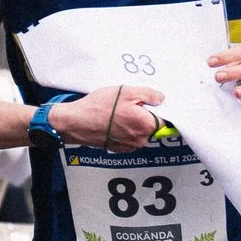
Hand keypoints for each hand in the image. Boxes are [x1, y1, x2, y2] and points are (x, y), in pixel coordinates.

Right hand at [47, 87, 165, 150]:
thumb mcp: (126, 92)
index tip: (148, 103)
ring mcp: (130, 146)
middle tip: (128, 104)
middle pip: (151, 125)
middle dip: (143, 115)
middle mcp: (141, 139)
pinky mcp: (119, 148)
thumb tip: (161, 99)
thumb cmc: (99, 107)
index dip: (156, 109)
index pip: (164, 119)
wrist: (76, 122)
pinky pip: (128, 137)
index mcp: (146, 125)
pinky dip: (124, 129)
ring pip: (139, 132)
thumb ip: (149, 95)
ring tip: (117, 112)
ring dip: (133, 122)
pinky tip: (112, 121)